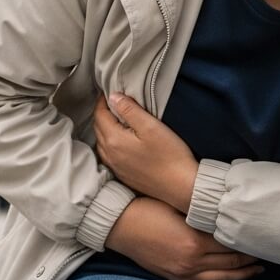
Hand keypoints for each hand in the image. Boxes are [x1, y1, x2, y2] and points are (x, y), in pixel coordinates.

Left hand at [94, 92, 197, 212]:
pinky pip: (108, 155)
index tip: (109, 91)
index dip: (103, 100)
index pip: (100, 114)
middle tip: (113, 102)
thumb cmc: (170, 156)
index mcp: (114, 140)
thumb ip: (130, 110)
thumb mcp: (151, 126)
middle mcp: (110, 155)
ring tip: (117, 119)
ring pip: (101, 142)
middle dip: (103, 113)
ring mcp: (115, 167)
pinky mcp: (123, 176)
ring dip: (105, 128)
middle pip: (98, 128)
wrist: (182, 188)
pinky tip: (121, 141)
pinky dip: (110, 143)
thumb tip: (113, 97)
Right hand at [105, 197, 261, 279]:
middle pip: (231, 262)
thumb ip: (202, 213)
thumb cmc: (147, 206)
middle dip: (251, 257)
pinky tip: (229, 277)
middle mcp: (192, 260)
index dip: (248, 240)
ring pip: (221, 277)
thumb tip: (224, 212)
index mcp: (195, 240)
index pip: (232, 243)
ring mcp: (183, 271)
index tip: (261, 234)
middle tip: (267, 250)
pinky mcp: (174, 276)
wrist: (119, 223)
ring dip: (242, 273)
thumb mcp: (178, 205)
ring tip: (257, 268)